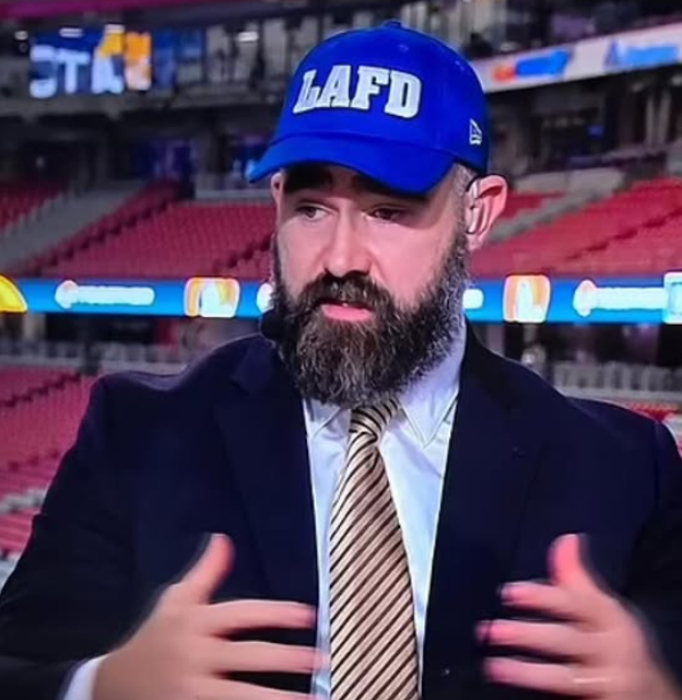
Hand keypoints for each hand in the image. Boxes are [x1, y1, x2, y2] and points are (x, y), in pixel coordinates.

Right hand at [94, 534, 321, 699]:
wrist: (111, 688)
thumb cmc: (155, 638)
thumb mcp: (176, 601)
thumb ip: (206, 573)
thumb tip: (224, 539)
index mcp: (195, 623)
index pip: (242, 614)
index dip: (276, 613)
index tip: (308, 615)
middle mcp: (194, 657)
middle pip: (247, 657)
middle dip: (287, 660)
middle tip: (321, 659)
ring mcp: (190, 693)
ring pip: (240, 698)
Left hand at [480, 534, 679, 698]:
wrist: (657, 694)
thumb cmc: (618, 642)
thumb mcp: (603, 608)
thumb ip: (576, 578)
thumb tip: (566, 538)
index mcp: (608, 617)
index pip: (573, 602)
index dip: (540, 596)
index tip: (508, 592)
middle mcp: (612, 648)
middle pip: (565, 640)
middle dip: (526, 635)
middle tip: (489, 630)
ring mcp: (610, 682)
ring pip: (564, 677)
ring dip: (526, 673)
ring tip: (493, 666)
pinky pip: (571, 698)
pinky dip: (546, 699)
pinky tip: (518, 697)